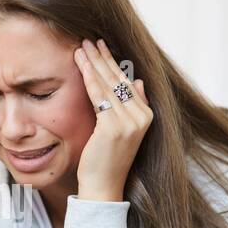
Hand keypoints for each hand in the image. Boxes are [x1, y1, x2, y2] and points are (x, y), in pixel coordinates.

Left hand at [73, 38, 151, 200]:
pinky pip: (99, 97)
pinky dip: (89, 79)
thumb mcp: (123, 130)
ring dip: (93, 63)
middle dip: (102, 58)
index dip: (113, 63)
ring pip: (108, 85)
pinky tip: (82, 65)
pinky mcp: (113, 127)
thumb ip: (132, 105)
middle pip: (118, 80)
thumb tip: (136, 81)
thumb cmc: (107, 160)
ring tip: (81, 47)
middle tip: (89, 40)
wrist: (104, 187)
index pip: (127, 82)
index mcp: (146, 116)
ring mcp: (129, 122)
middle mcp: (141, 117)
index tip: (101, 47)